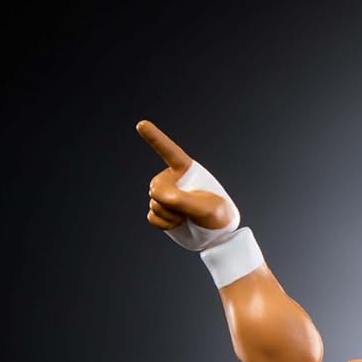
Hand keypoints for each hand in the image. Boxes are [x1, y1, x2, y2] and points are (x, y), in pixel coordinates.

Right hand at [137, 120, 240, 251]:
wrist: (218, 237)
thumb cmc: (218, 216)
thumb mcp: (207, 208)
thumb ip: (183, 199)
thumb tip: (158, 197)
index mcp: (186, 170)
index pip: (168, 151)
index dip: (155, 138)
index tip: (142, 125)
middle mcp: (172, 179)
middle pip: (157, 189)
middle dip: (172, 204)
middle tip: (192, 211)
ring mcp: (165, 195)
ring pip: (155, 204)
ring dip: (172, 216)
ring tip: (188, 217)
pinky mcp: (161, 211)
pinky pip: (152, 217)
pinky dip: (165, 224)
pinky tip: (178, 223)